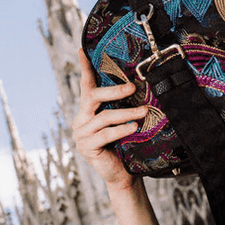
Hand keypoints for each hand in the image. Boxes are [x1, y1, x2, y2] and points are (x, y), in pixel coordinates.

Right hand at [72, 49, 145, 191]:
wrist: (124, 174)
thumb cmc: (126, 146)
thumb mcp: (124, 122)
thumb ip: (123, 107)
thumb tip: (141, 88)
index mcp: (88, 111)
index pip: (86, 86)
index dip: (85, 68)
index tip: (82, 50)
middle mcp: (81, 120)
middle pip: (92, 97)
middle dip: (114, 91)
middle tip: (133, 87)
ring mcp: (81, 134)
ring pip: (104, 117)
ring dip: (126, 113)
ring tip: (143, 112)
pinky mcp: (87, 147)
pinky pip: (106, 134)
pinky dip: (121, 129)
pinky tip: (134, 128)